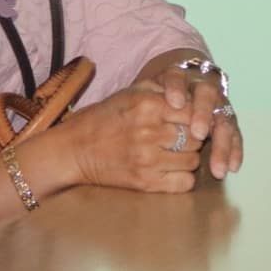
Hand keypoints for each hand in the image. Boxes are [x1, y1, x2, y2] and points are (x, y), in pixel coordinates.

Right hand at [54, 83, 206, 192]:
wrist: (74, 150)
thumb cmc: (103, 118)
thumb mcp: (130, 92)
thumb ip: (161, 88)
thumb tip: (191, 94)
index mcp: (148, 105)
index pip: (193, 111)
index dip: (195, 116)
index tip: (188, 120)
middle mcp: (150, 132)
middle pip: (196, 137)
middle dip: (193, 137)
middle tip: (181, 138)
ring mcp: (149, 159)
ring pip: (193, 160)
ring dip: (188, 158)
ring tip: (174, 153)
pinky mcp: (145, 182)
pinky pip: (185, 183)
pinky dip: (183, 178)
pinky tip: (171, 170)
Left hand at [148, 62, 243, 180]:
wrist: (175, 91)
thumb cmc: (149, 103)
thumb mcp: (143, 93)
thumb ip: (143, 95)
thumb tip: (135, 104)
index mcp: (178, 75)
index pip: (176, 77)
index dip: (177, 88)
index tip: (174, 103)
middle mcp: (202, 87)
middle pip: (207, 94)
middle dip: (203, 113)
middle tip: (198, 134)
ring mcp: (218, 103)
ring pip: (224, 118)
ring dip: (221, 142)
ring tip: (217, 166)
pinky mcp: (227, 120)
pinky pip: (234, 135)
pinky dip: (234, 151)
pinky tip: (232, 167)